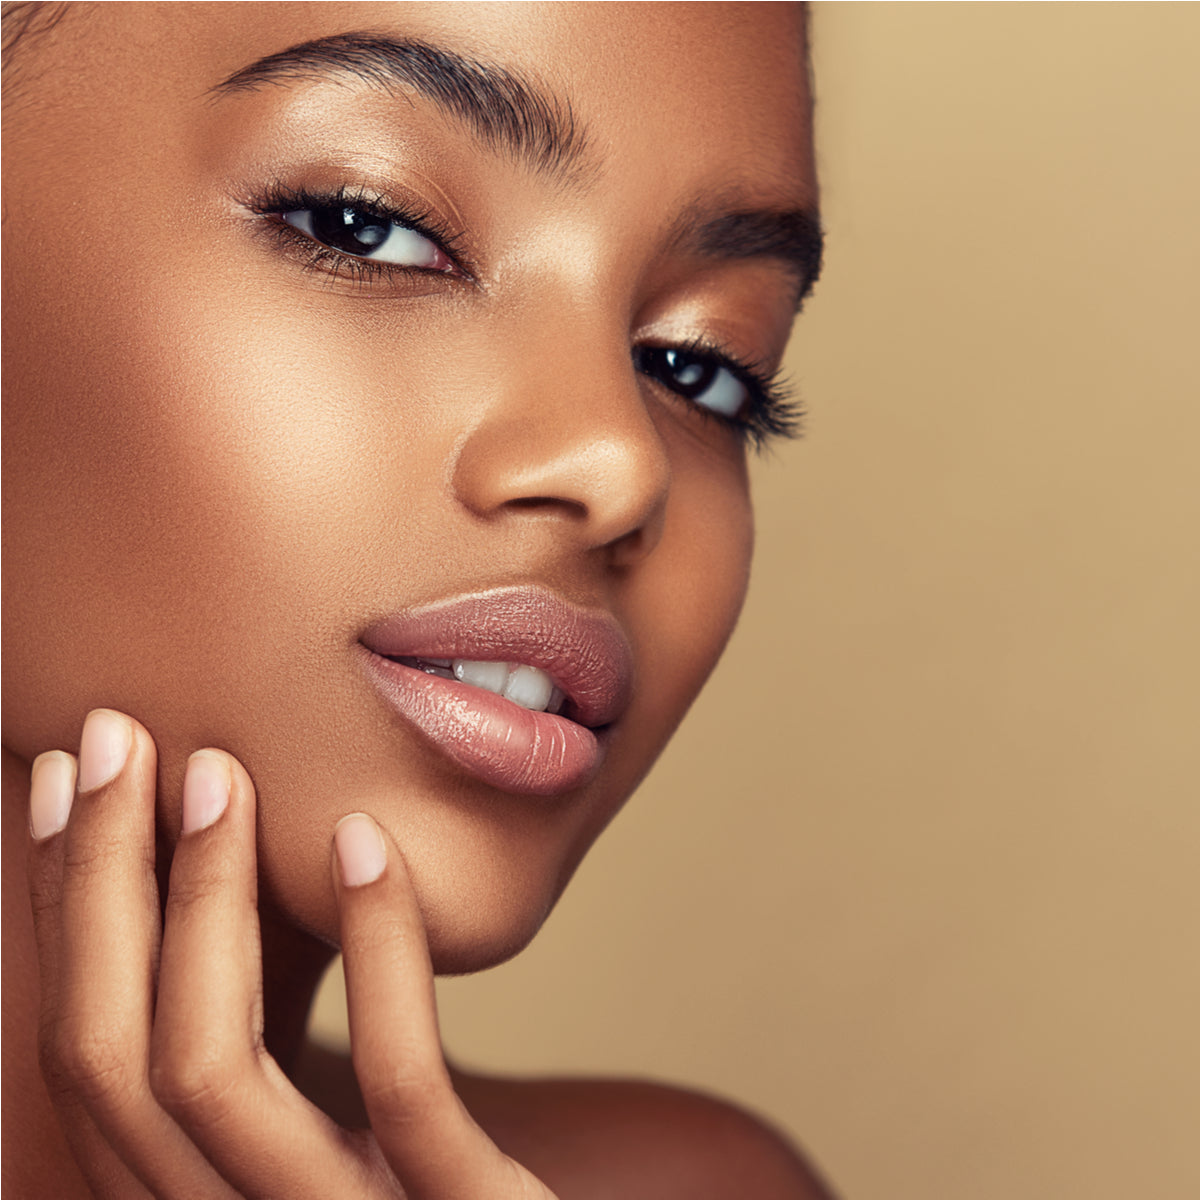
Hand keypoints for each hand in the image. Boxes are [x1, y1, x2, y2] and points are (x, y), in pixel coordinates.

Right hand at [27, 708, 558, 1199]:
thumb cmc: (447, 1184)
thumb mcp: (335, 1115)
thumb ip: (273, 1046)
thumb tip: (211, 891)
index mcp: (204, 1193)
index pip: (92, 1056)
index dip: (65, 911)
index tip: (67, 778)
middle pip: (115, 1060)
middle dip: (99, 885)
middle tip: (112, 737)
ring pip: (211, 1073)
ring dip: (201, 902)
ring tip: (220, 772)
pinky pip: (400, 1085)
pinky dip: (378, 952)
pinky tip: (364, 842)